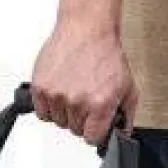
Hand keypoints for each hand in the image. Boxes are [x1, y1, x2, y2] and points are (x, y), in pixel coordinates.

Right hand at [31, 19, 137, 145]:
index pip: (92, 138)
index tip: (95, 124)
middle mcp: (76, 101)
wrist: (86, 29)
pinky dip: (50, 107)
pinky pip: (42, 112)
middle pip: (75, 130)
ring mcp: (56, 95)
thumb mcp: (127, 86)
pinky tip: (60, 92)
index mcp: (99, 104)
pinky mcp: (41, 88)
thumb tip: (122, 134)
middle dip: (82, 119)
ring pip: (58, 122)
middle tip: (86, 99)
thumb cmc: (105, 54)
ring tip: (73, 91)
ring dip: (65, 112)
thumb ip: (126, 115)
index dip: (95, 131)